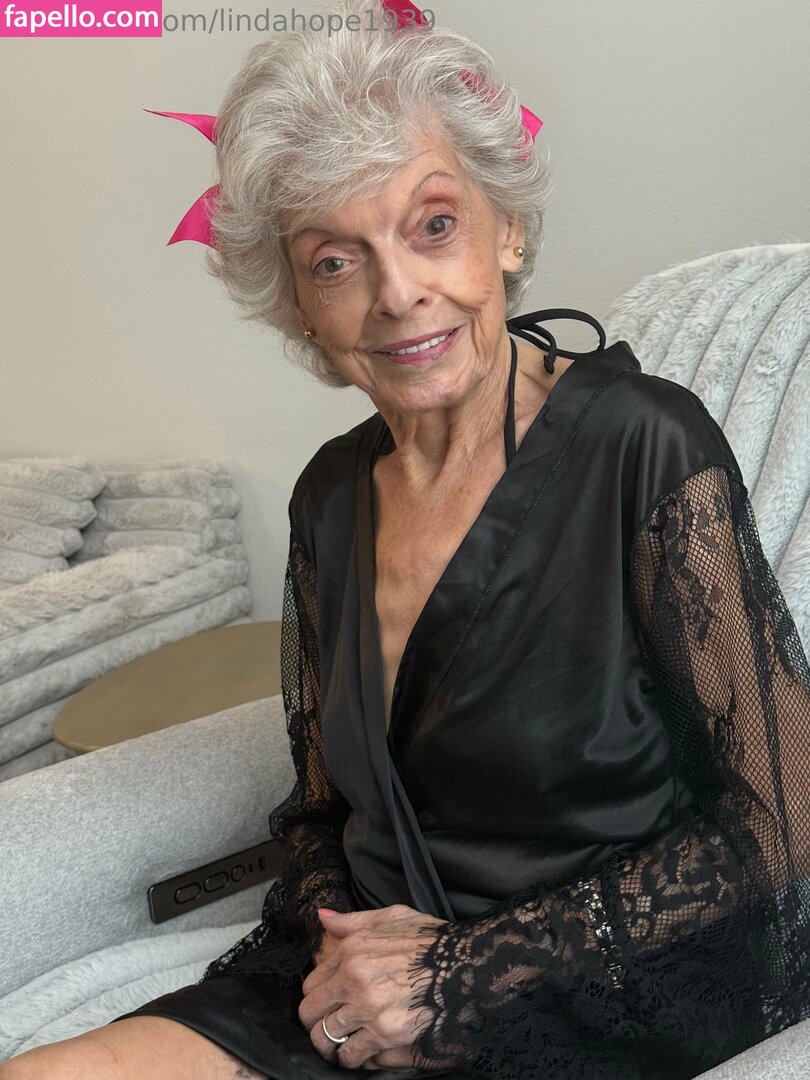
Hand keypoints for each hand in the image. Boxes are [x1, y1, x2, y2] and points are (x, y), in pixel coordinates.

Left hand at [299, 903, 455, 1071]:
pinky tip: (363, 1053)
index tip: (327, 1004)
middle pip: (311, 1015)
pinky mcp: (385, 1034)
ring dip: (332, 1045)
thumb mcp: (392, 918)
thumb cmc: (431, 941)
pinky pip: (352, 1056)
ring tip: (343, 1045)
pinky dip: (354, 1058)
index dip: (317, 997)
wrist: (467, 964)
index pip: (311, 985)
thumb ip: (352, 922)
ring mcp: (368, 1008)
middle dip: (317, 1024)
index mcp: (351, 952)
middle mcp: (354, 980)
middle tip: (330, 1028)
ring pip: (327, 1039)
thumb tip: (323, 917)